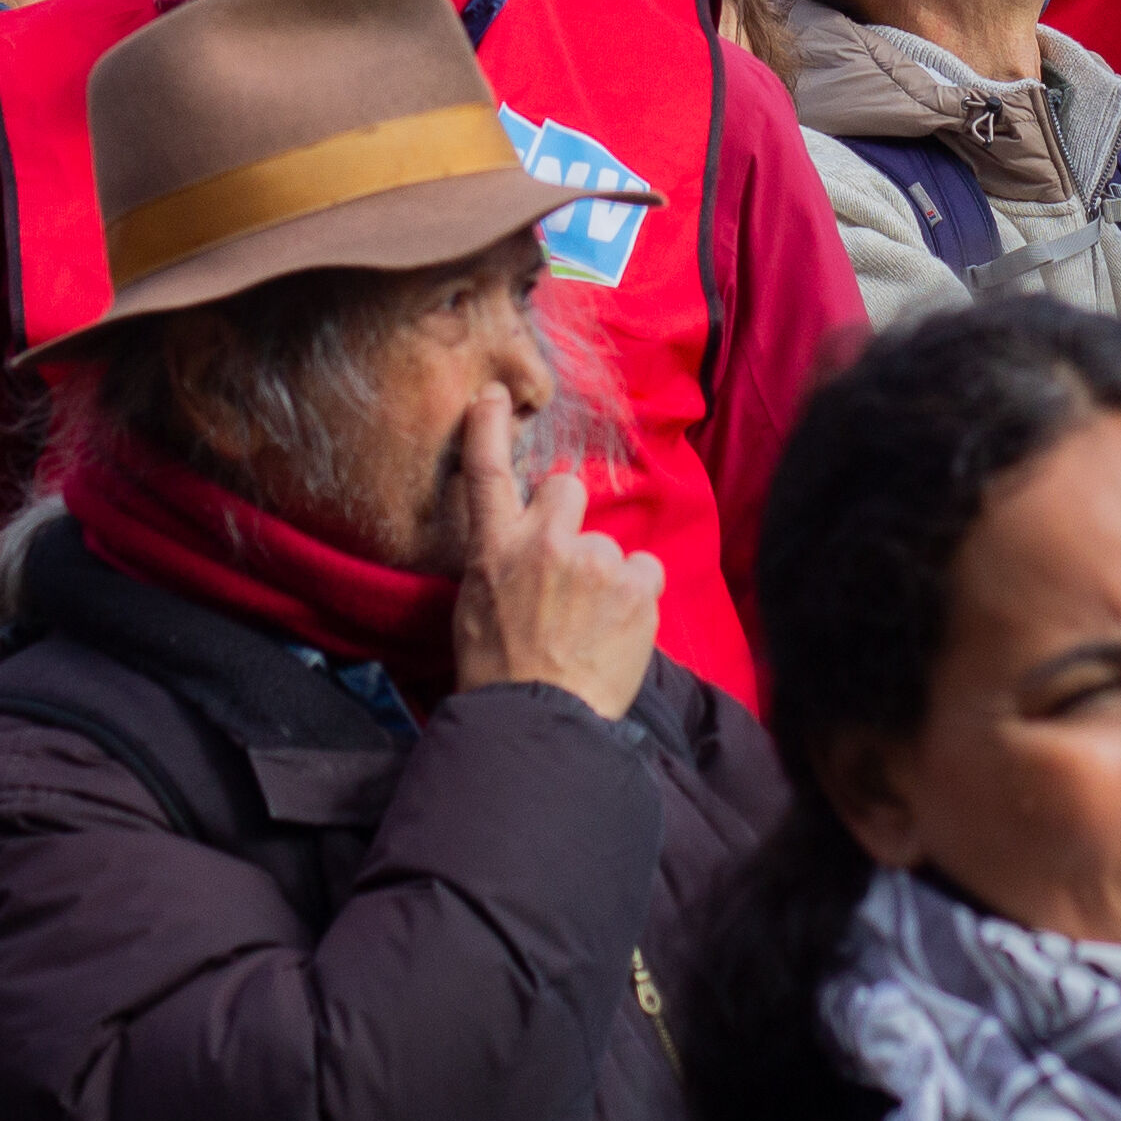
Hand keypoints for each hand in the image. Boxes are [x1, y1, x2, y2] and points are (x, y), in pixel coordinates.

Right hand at [445, 392, 660, 719]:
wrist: (538, 723)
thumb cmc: (497, 675)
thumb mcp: (474, 609)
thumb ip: (499, 564)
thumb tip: (517, 550)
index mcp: (495, 549)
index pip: (486, 473)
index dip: (489, 428)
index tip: (494, 396)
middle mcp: (546, 542)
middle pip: (567, 487)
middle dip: (570, 516)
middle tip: (568, 567)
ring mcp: (595, 561)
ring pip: (610, 545)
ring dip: (606, 575)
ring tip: (591, 626)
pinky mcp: (637, 586)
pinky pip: (646, 573)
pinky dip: (638, 598)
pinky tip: (618, 632)